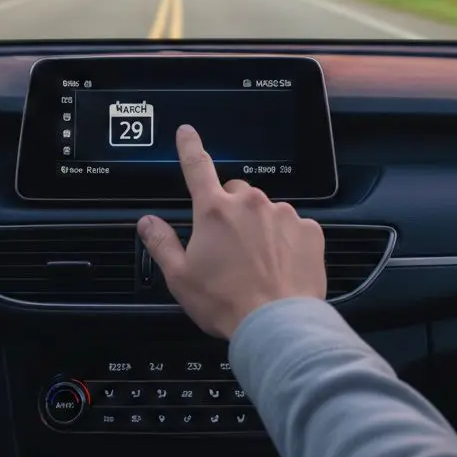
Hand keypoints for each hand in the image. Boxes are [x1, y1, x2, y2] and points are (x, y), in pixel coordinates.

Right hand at [137, 124, 326, 338]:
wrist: (277, 324)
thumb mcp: (180, 277)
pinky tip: (281, 266)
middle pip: (236, 193)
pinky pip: (295, 227)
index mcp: (214, 211)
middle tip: (229, 245)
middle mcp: (250, 204)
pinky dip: (287, 241)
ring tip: (258, 263)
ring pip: (266, 210)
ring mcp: (283, 214)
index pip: (197, 166)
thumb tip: (147, 222)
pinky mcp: (309, 230)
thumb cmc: (226, 303)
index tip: (187, 132)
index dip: (189, 146)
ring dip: (260, 227)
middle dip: (231, 211)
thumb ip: (161, 243)